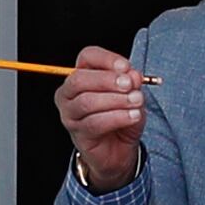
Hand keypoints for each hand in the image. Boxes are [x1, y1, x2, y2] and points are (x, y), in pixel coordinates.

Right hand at [53, 46, 148, 191]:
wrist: (120, 148)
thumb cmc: (122, 115)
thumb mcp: (132, 93)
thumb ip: (131, 82)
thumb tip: (132, 75)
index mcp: (82, 74)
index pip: (87, 57)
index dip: (107, 59)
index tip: (127, 67)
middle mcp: (69, 93)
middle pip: (80, 79)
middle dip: (107, 80)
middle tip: (129, 85)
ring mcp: (70, 114)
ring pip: (87, 102)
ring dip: (115, 100)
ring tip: (136, 101)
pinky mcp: (78, 133)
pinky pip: (94, 123)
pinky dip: (117, 117)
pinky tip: (133, 116)